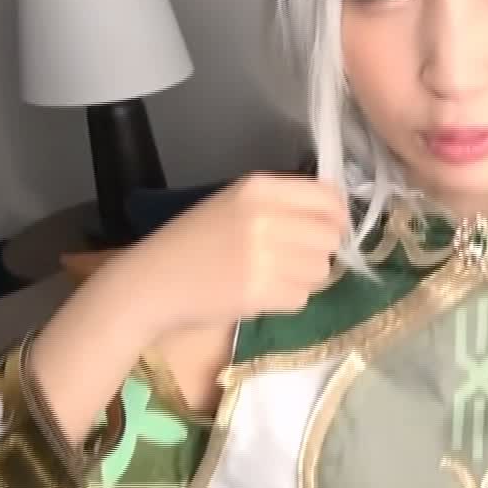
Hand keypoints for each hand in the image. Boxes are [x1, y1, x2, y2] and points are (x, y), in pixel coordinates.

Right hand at [112, 172, 349, 335]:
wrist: (152, 281)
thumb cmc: (193, 241)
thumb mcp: (235, 203)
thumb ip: (282, 204)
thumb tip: (335, 216)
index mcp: (259, 187)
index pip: (327, 196)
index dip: (335, 216)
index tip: (326, 228)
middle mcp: (265, 216)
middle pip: (329, 236)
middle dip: (318, 251)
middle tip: (292, 258)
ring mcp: (263, 255)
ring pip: (320, 269)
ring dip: (304, 278)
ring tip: (272, 276)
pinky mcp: (259, 292)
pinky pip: (301, 297)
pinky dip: (287, 299)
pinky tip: (261, 293)